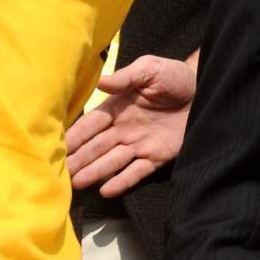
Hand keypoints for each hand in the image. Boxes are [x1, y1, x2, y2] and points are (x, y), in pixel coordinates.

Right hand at [66, 53, 197, 196]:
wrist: (204, 90)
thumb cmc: (174, 76)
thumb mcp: (150, 69)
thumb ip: (126, 77)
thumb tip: (101, 82)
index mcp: (117, 108)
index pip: (90, 125)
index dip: (74, 136)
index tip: (55, 147)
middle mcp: (123, 129)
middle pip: (96, 147)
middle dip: (77, 159)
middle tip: (58, 173)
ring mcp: (139, 144)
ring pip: (111, 161)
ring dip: (94, 172)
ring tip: (75, 183)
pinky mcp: (156, 156)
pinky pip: (136, 171)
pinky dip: (122, 181)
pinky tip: (105, 190)